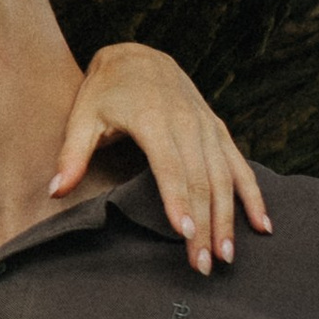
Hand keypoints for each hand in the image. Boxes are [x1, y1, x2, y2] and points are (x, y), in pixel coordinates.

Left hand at [50, 41, 269, 272]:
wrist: (138, 55)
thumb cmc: (106, 91)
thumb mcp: (82, 116)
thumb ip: (72, 154)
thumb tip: (55, 191)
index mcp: (153, 119)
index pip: (170, 166)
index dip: (179, 200)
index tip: (185, 233)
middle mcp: (187, 122)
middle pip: (201, 180)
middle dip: (205, 224)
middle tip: (203, 263)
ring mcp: (207, 126)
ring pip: (225, 177)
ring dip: (229, 217)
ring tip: (227, 255)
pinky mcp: (218, 129)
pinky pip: (240, 164)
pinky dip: (253, 194)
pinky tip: (263, 224)